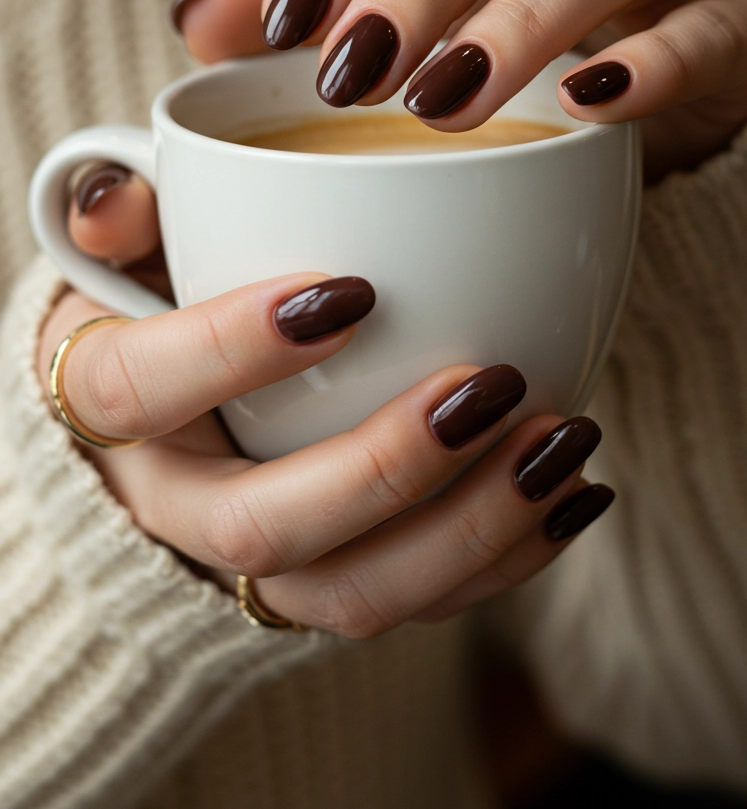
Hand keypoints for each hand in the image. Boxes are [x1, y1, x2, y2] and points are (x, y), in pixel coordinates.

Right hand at [38, 185, 611, 633]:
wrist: (168, 425)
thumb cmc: (158, 308)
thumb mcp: (125, 249)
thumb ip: (120, 212)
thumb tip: (113, 203)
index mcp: (110, 408)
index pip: (142, 391)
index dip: (233, 349)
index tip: (350, 290)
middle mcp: (175, 506)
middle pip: (263, 526)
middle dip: (389, 466)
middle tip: (492, 384)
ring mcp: (256, 566)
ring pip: (350, 592)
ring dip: (470, 527)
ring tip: (562, 441)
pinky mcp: (331, 585)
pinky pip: (413, 605)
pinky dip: (505, 559)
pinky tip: (575, 492)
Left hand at [174, 0, 746, 180]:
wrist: (665, 72)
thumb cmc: (517, 35)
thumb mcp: (409, 21)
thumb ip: (318, 16)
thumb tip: (194, 20)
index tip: (285, 23)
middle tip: (353, 73)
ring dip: (518, 23)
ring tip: (445, 103)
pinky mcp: (733, 21)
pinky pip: (701, 30)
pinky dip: (649, 65)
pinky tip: (590, 108)